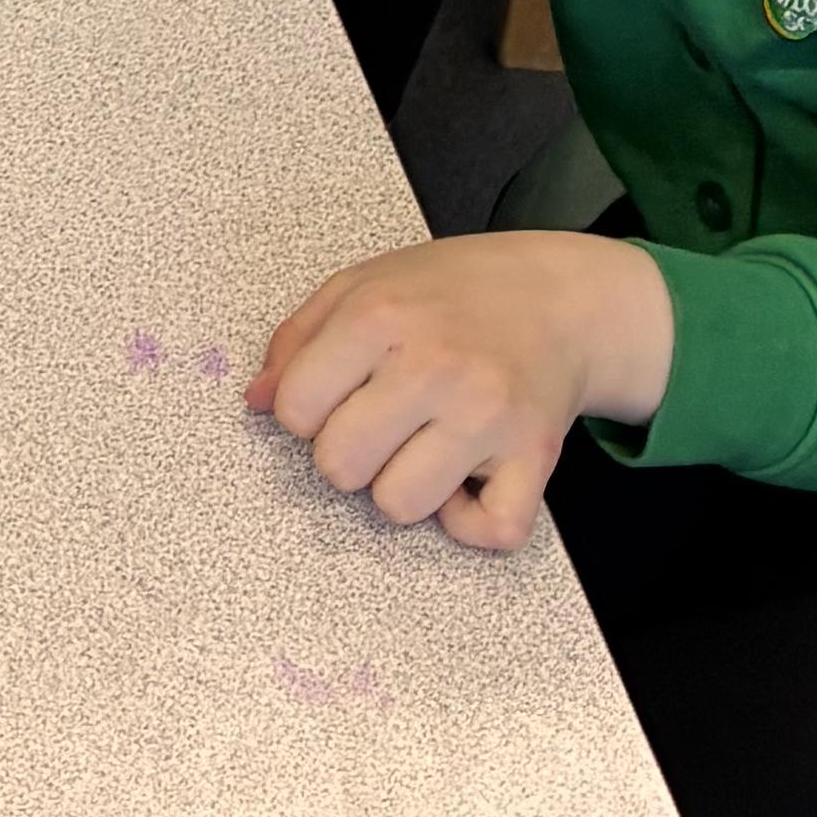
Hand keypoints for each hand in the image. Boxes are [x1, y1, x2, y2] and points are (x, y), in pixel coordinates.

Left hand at [247, 232, 678, 552]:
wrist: (561, 297)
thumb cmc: (454, 293)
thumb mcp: (363, 284)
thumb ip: (298, 340)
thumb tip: (255, 402)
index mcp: (379, 317)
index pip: (294, 412)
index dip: (307, 411)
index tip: (338, 395)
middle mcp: (434, 366)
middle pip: (339, 468)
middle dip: (350, 452)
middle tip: (385, 420)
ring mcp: (488, 415)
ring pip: (399, 507)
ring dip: (404, 487)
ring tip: (427, 442)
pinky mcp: (535, 456)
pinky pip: (487, 531)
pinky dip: (471, 521)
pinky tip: (469, 478)